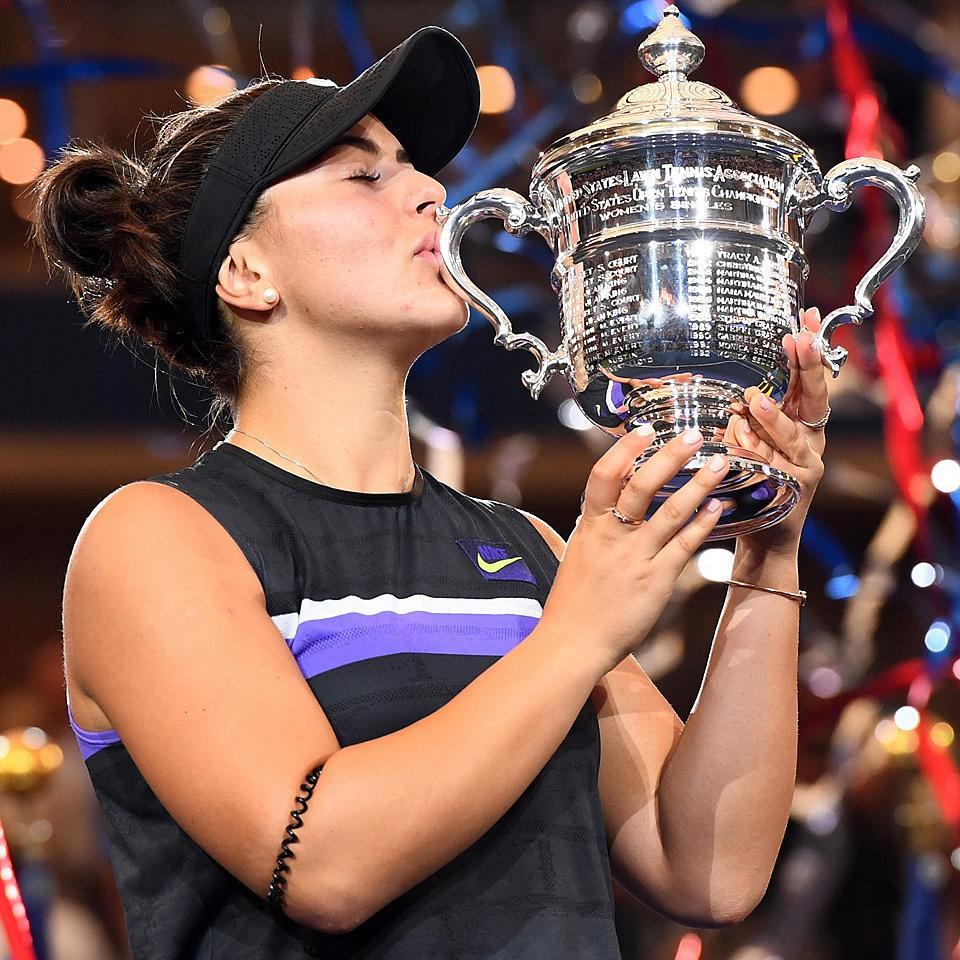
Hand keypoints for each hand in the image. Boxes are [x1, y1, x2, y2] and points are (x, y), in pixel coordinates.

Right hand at [541, 427, 729, 675]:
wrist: (572, 644)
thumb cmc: (572, 603)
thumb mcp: (576, 555)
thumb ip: (594, 529)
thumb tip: (603, 507)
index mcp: (589, 526)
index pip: (603, 475)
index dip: (626, 449)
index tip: (646, 429)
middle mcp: (612, 537)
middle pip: (641, 484)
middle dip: (670, 456)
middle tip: (695, 434)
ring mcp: (635, 558)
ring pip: (671, 511)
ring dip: (698, 484)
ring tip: (720, 463)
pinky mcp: (656, 580)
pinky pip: (685, 545)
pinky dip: (703, 523)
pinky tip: (719, 507)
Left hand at [725, 307, 828, 555]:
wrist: (763, 534)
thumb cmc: (752, 480)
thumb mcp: (749, 438)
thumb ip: (746, 412)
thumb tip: (726, 381)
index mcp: (801, 420)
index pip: (807, 377)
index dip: (809, 350)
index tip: (807, 319)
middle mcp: (810, 439)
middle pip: (814, 398)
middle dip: (808, 368)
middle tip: (800, 341)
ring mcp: (806, 464)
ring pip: (794, 436)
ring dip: (774, 418)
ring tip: (756, 401)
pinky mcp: (796, 489)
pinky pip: (777, 468)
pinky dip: (759, 457)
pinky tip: (740, 444)